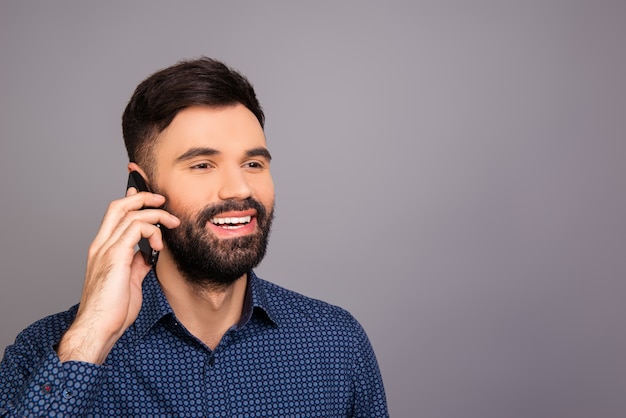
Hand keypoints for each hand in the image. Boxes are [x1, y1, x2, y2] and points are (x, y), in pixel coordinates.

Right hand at [57, 188, 179, 363]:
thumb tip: (147, 255)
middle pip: (119, 206)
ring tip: (172, 224)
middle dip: (143, 197)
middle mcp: (101, 245)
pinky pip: (136, 228)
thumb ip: (136, 265)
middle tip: (162, 200)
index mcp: (102, 250)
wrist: (98, 328)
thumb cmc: (112, 311)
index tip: (150, 199)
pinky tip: (159, 245)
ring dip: (156, 215)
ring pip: (130, 214)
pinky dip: (152, 231)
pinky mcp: (115, 256)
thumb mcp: (129, 282)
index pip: (115, 215)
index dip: (131, 202)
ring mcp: (106, 249)